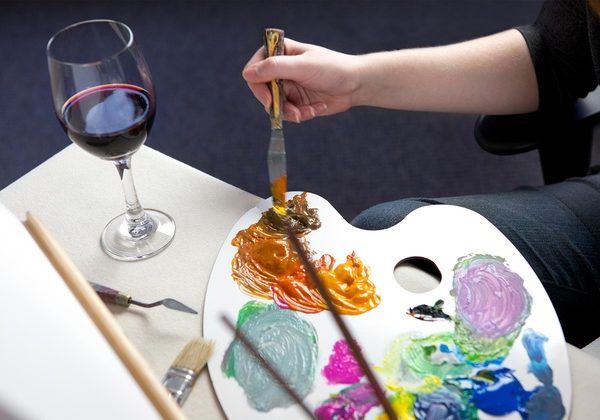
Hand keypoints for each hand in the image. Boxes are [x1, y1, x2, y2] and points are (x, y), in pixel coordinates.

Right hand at [242, 38, 360, 121]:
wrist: (356, 85)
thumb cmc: (332, 68)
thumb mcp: (303, 66)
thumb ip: (275, 68)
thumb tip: (247, 74)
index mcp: (280, 53)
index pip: (255, 67)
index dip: (257, 84)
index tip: (269, 99)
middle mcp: (281, 70)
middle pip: (262, 90)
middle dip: (276, 104)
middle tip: (291, 112)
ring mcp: (288, 87)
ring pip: (275, 106)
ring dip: (291, 112)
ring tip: (307, 112)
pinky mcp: (297, 102)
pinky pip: (290, 113)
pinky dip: (302, 114)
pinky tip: (318, 108)